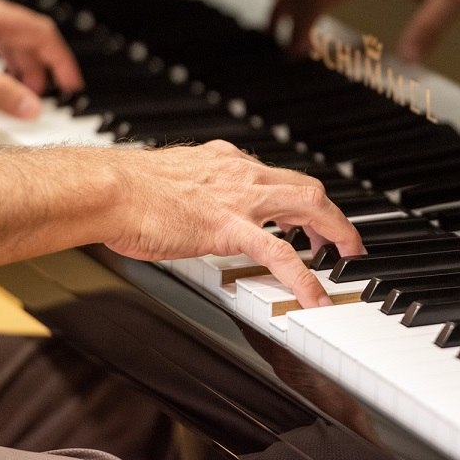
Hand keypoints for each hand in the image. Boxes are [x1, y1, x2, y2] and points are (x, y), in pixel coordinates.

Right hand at [104, 140, 364, 307]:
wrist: (110, 189)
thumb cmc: (128, 189)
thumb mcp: (172, 180)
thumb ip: (196, 191)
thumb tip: (196, 209)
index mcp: (227, 161)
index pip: (279, 177)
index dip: (301, 200)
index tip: (308, 218)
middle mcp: (241, 173)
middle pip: (307, 187)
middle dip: (334, 214)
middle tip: (345, 240)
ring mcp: (239, 198)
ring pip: (308, 207)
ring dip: (337, 234)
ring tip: (349, 259)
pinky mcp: (230, 226)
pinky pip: (280, 253)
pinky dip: (304, 278)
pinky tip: (315, 298)